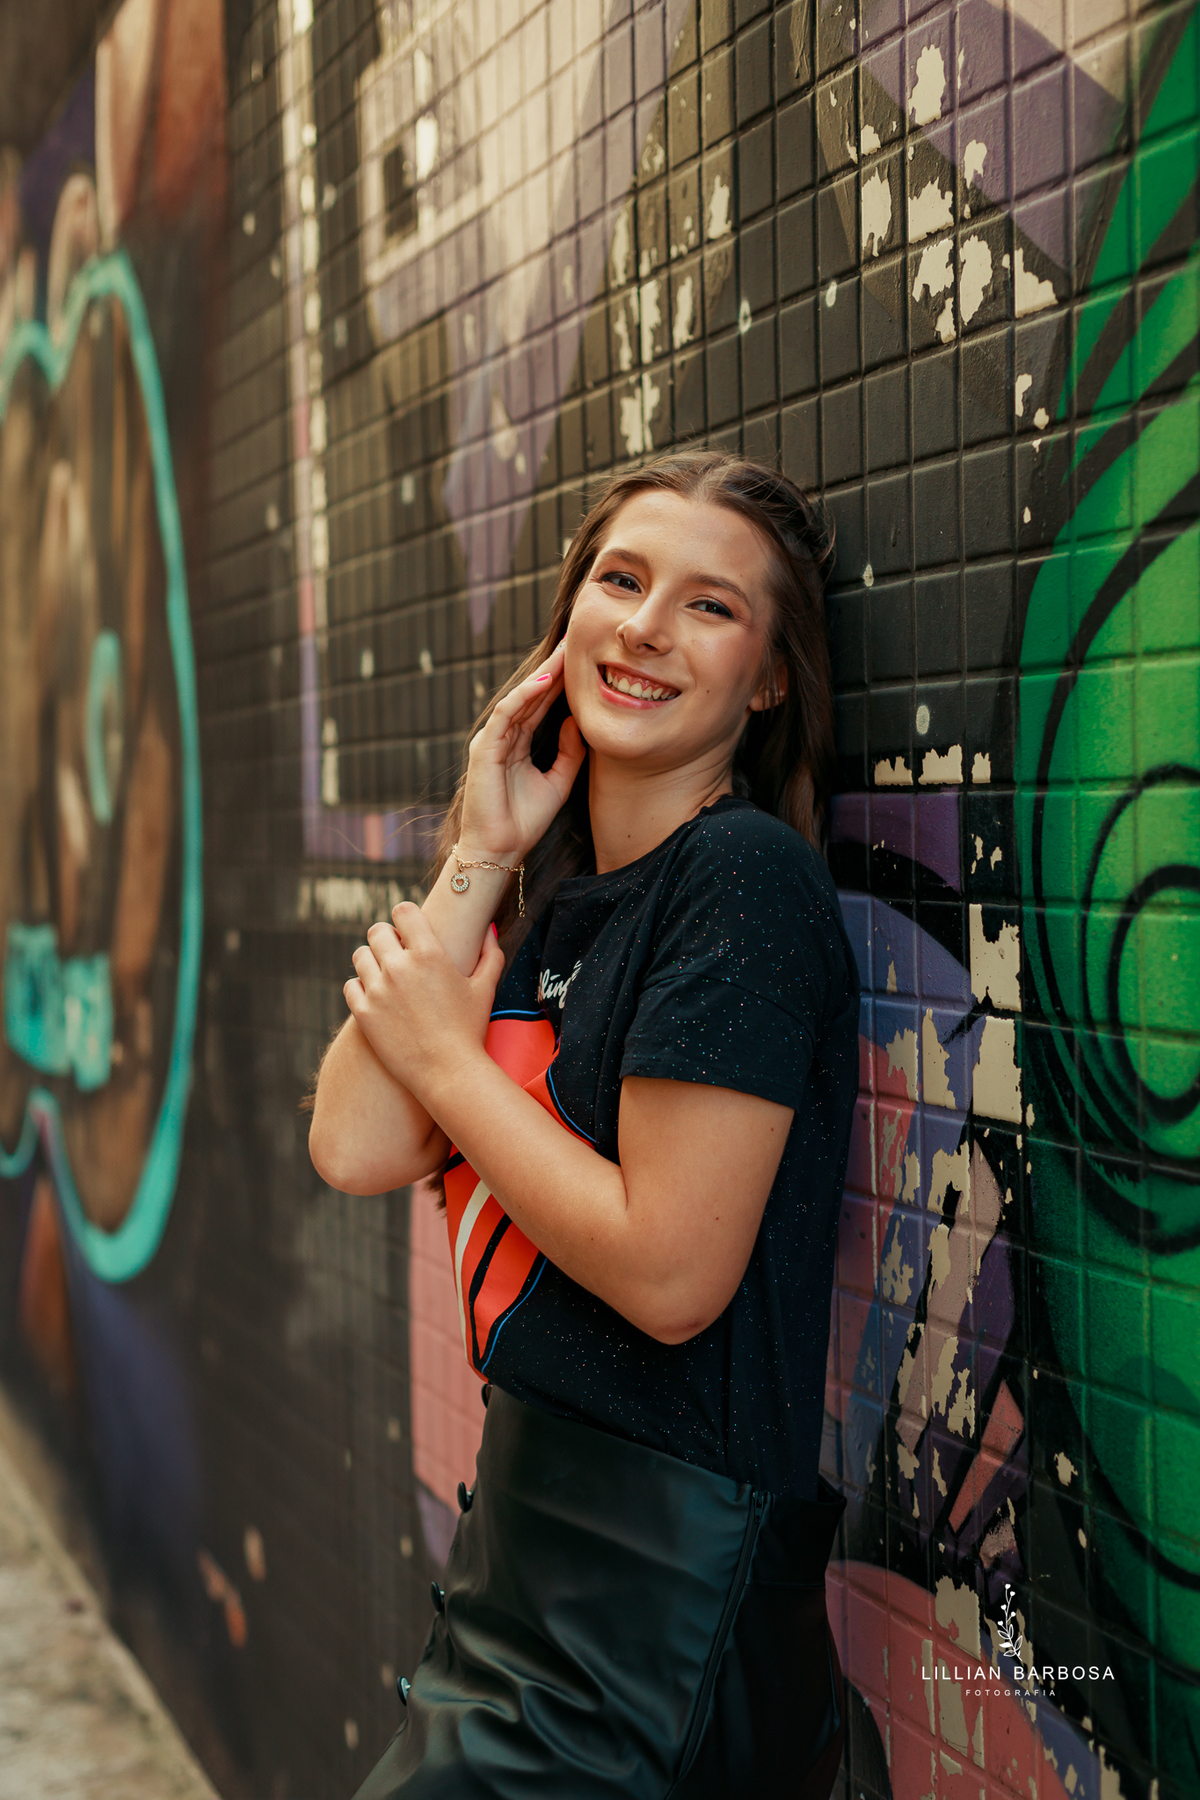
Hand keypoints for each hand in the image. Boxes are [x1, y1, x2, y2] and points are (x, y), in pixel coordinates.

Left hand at [344, 907, 505, 1102]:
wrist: (448, 1072)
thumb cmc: (470, 1030)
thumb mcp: (485, 989)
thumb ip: (490, 954)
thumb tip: (488, 930)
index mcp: (430, 953)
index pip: (403, 911)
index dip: (405, 917)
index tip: (408, 929)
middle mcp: (400, 966)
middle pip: (377, 930)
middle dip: (386, 939)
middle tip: (396, 954)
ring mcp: (378, 989)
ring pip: (360, 955)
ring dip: (372, 961)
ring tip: (385, 976)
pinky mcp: (363, 1012)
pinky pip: (350, 985)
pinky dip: (361, 988)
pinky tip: (376, 997)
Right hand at [459, 641, 585, 861]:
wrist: (499, 851)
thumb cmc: (523, 822)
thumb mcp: (558, 782)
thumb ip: (569, 753)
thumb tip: (576, 722)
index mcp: (518, 744)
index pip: (541, 705)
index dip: (562, 682)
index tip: (584, 661)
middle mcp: (504, 737)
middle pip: (532, 695)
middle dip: (554, 668)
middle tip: (575, 641)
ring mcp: (492, 740)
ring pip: (519, 698)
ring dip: (542, 674)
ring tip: (564, 653)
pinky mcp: (484, 748)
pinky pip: (505, 714)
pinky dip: (524, 696)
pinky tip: (544, 681)